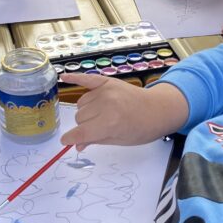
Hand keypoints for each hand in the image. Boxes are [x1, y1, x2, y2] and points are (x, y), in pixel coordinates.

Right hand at [60, 73, 188, 149]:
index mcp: (109, 123)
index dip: (70, 139)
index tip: (66, 141)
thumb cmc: (141, 129)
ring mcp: (106, 91)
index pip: (80, 132)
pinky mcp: (107, 81)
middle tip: (99, 127)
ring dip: (86, 111)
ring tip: (101, 113)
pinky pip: (86, 79)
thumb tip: (76, 144)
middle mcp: (105, 105)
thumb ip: (95, 140)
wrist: (158, 109)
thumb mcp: (119, 140)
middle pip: (79, 117)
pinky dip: (75, 78)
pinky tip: (64, 77)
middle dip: (85, 125)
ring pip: (81, 104)